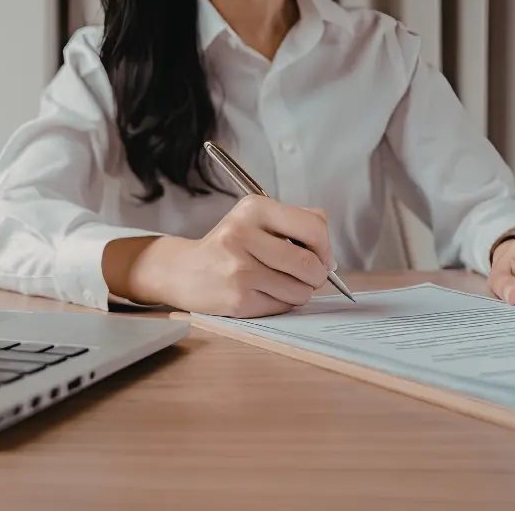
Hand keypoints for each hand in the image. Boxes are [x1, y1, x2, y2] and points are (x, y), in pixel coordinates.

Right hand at [106, 195, 333, 317]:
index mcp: (254, 208)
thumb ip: (297, 221)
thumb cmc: (230, 244)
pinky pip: (282, 306)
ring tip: (279, 283)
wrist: (185, 270)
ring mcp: (239, 269)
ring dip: (299, 292)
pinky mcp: (237, 299)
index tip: (321, 256)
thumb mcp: (256, 218)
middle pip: (310, 264)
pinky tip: (262, 292)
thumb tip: (329, 253)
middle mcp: (244, 235)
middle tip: (307, 275)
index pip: (314, 227)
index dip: (326, 247)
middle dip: (316, 275)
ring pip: (300, 290)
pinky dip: (281, 303)